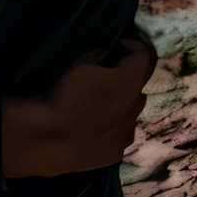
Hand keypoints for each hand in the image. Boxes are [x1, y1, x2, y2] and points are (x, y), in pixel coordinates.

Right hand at [1, 34, 156, 177]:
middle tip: (102, 77)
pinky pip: (118, 134)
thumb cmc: (63, 95)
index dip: (136, 44)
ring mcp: (127, 134)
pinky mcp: (117, 154)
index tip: (120, 42)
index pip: (146, 56)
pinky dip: (110, 127)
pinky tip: (90, 128)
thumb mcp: (81, 63)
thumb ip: (102, 56)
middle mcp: (136, 108)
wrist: (49, 138)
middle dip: (125, 79)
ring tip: (93, 106)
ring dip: (118, 105)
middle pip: (138, 87)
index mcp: (129, 82)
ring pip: (129, 113)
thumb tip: (112, 54)